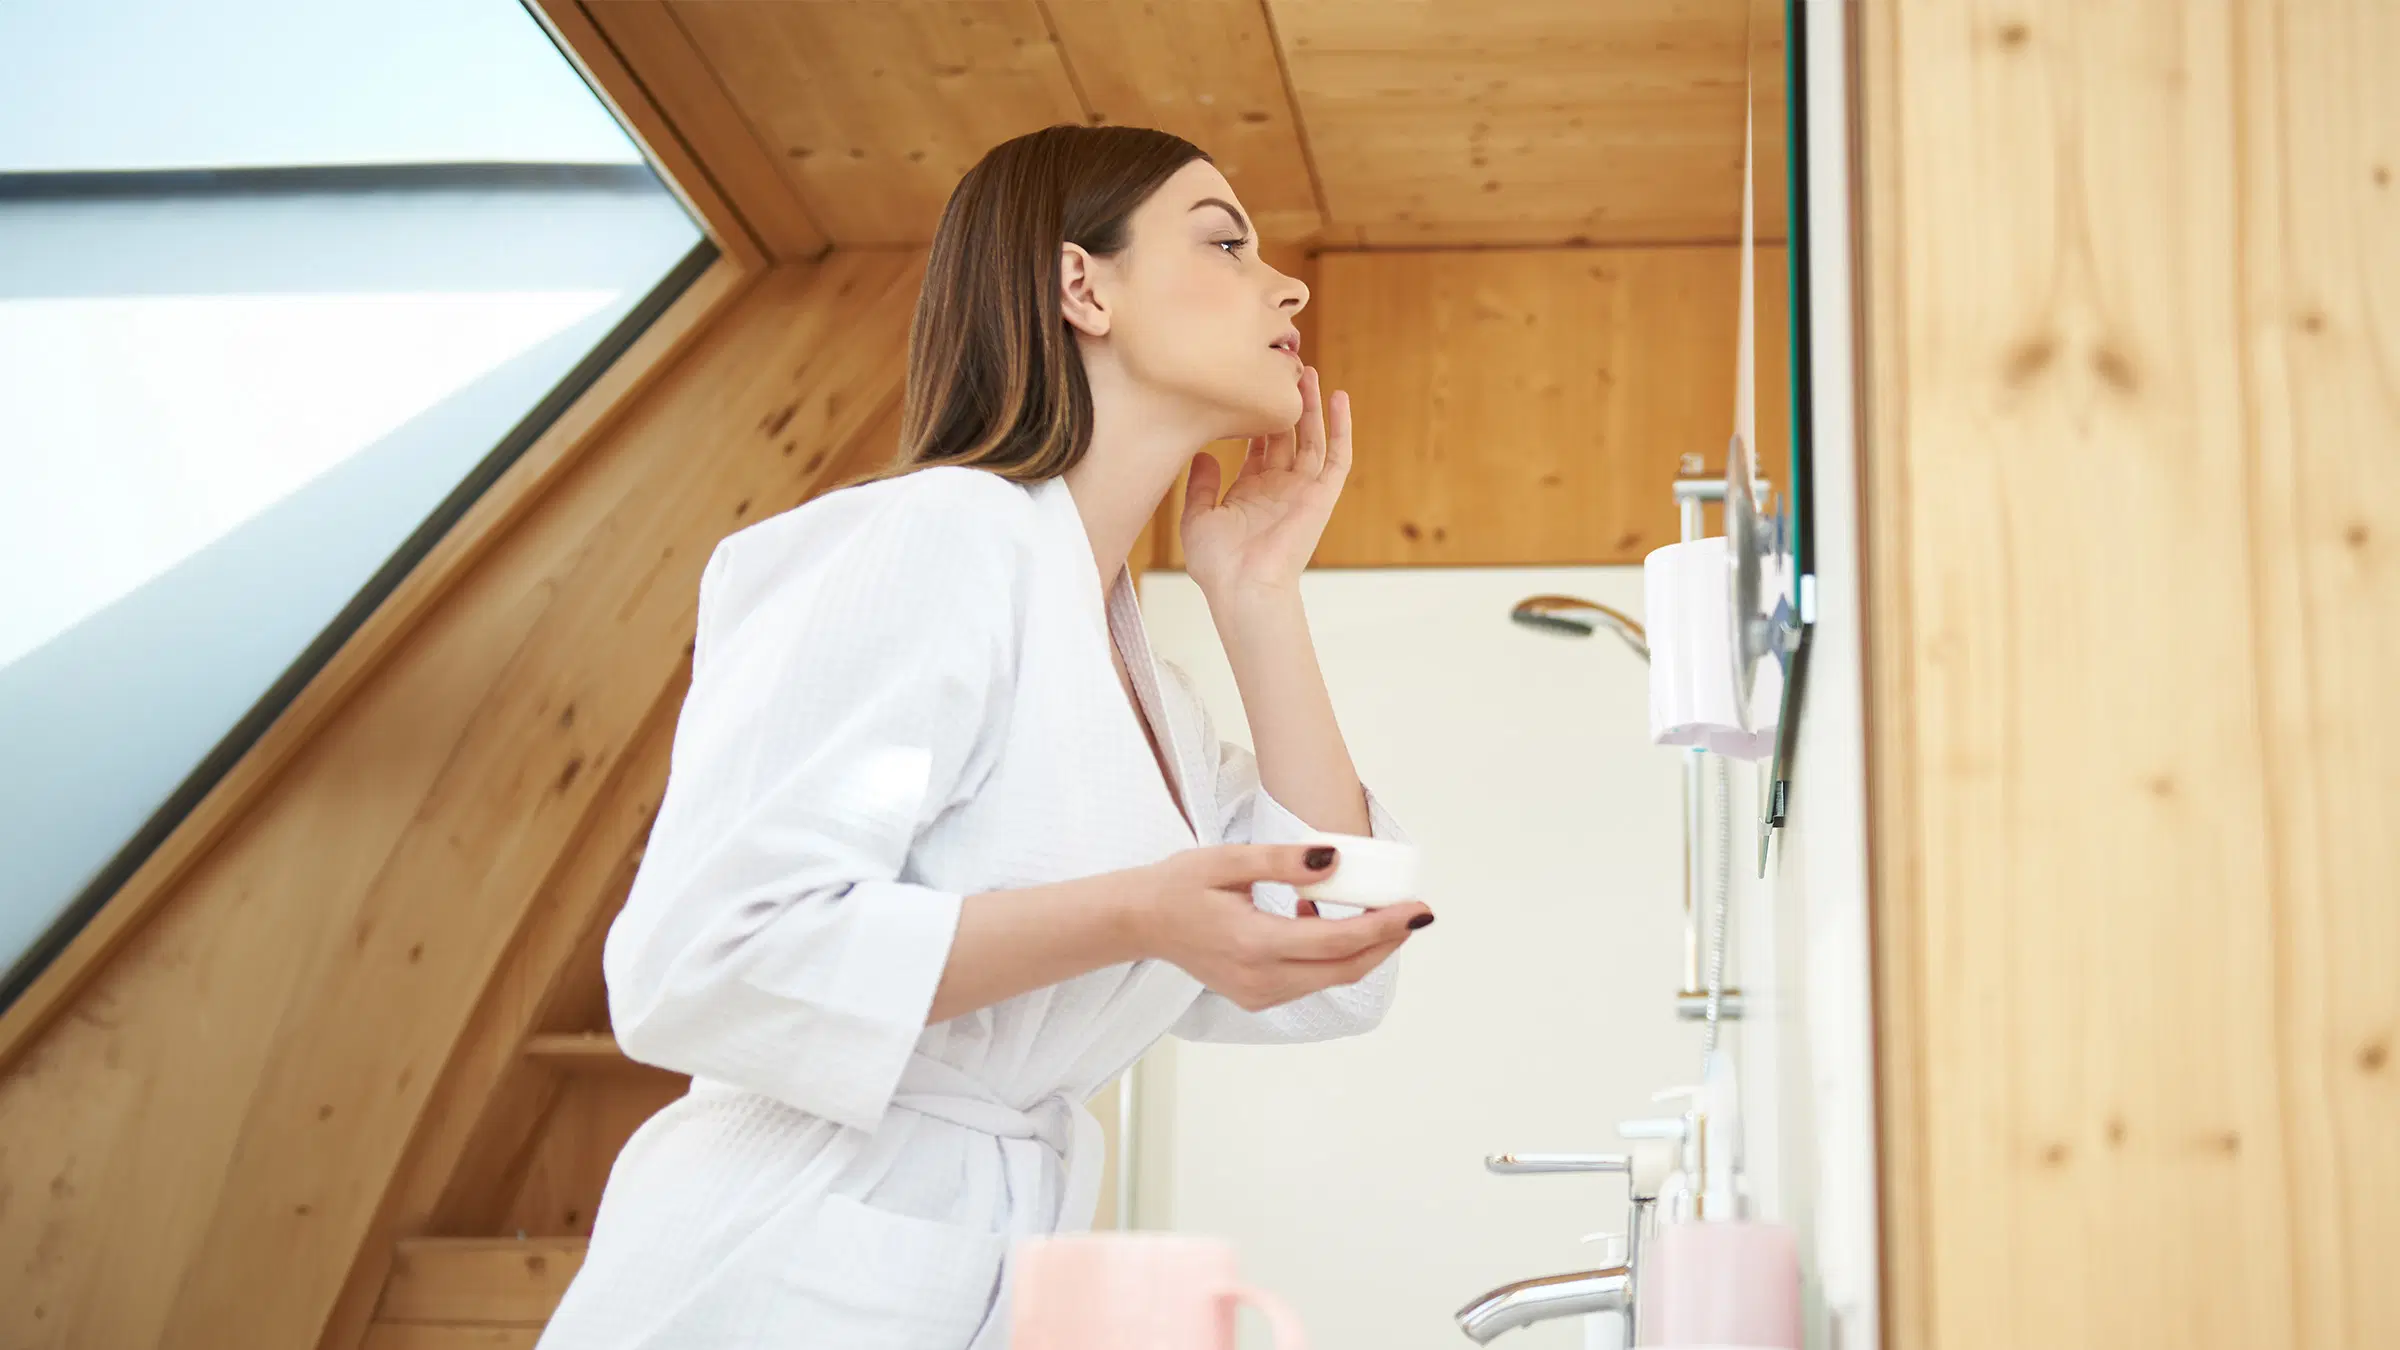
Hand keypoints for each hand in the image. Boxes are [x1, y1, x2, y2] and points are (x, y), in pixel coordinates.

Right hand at [1127, 843, 1432, 1012]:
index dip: (1386, 927)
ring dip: (1363, 949)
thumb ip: (1282, 862)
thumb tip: (1336, 860)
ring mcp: (1258, 994)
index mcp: (1254, 943)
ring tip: (1381, 914)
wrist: (1139, 922)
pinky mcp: (1257, 997)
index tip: (1419, 910)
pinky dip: (1332, 955)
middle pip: (1345, 968)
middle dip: (1387, 942)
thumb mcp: (1226, 860)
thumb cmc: (1179, 885)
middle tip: (1415, 913)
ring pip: (1331, 977)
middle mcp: (1260, 979)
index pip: (1338, 941)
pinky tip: (1327, 921)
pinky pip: (1310, 979)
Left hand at [1180, 366, 1350, 602]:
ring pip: (1312, 438)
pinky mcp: (1322, 495)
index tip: (1248, 385)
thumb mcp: (1197, 518)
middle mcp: (1278, 488)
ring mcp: (1302, 490)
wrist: (1243, 587)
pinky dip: (1341, 427)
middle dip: (1285, 403)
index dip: (1255, 416)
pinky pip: (1338, 457)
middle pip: (1286, 435)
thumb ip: (1200, 486)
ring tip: (1308, 372)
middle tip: (1281, 369)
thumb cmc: (1218, 564)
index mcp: (1250, 493)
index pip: (1257, 445)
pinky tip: (1339, 398)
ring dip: (1312, 406)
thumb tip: (1203, 454)